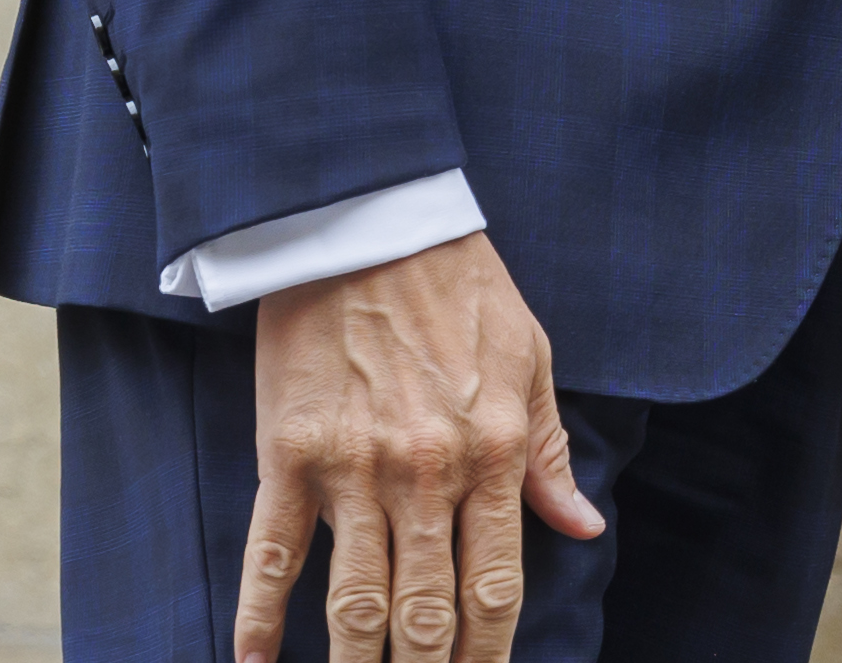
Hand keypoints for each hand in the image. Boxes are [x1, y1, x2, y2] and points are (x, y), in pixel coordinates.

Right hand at [238, 233, 602, 662]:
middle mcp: (424, 473)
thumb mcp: (528, 360)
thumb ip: (547, 454)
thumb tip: (583, 529)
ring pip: (352, 601)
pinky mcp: (289, 453)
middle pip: (423, 612)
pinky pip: (272, 553)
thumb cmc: (460, 289)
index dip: (488, 655)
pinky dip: (258, 619)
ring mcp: (353, 469)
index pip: (493, 586)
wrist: (373, 221)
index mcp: (489, 453)